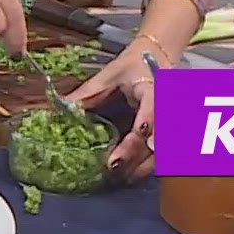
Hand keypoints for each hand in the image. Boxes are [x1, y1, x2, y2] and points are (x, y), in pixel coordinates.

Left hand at [65, 44, 162, 180]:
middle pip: (159, 134)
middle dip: (139, 152)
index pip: (154, 104)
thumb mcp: (109, 75)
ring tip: (119, 176)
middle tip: (114, 166)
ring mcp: (172, 120)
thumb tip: (61, 108)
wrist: (157, 56)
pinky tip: (130, 173)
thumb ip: (88, 93)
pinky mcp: (169, 132)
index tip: (140, 133)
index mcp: (153, 86)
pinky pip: (161, 153)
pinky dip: (146, 164)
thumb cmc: (132, 65)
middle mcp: (167, 106)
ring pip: (163, 149)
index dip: (149, 119)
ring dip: (143, 165)